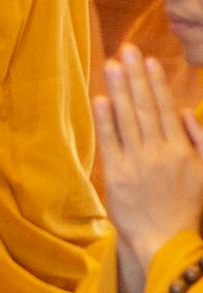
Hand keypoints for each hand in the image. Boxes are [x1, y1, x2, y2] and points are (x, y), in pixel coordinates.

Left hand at [95, 45, 202, 271]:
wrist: (166, 242)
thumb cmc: (186, 208)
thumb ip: (200, 141)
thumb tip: (184, 111)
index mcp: (181, 151)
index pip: (166, 109)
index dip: (156, 83)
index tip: (149, 59)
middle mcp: (160, 153)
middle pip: (145, 107)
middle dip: (136, 76)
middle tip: (126, 50)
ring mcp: (137, 163)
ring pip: (127, 119)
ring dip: (119, 89)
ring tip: (112, 64)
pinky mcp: (117, 175)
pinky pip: (110, 142)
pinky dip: (105, 120)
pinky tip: (100, 98)